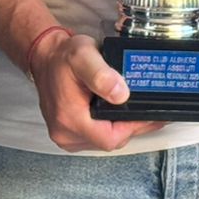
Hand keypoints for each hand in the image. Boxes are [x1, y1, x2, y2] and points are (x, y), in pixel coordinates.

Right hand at [33, 33, 163, 152]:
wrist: (46, 57)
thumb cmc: (63, 57)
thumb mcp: (84, 56)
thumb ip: (101, 75)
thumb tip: (121, 94)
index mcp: (69, 118)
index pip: (110, 138)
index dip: (133, 127)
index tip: (150, 113)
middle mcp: (66, 133)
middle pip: (110, 141)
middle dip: (133, 126)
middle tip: (153, 111)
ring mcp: (67, 135)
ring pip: (105, 140)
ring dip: (124, 128)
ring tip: (141, 111)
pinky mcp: (70, 132)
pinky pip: (97, 136)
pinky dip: (112, 126)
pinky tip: (123, 115)